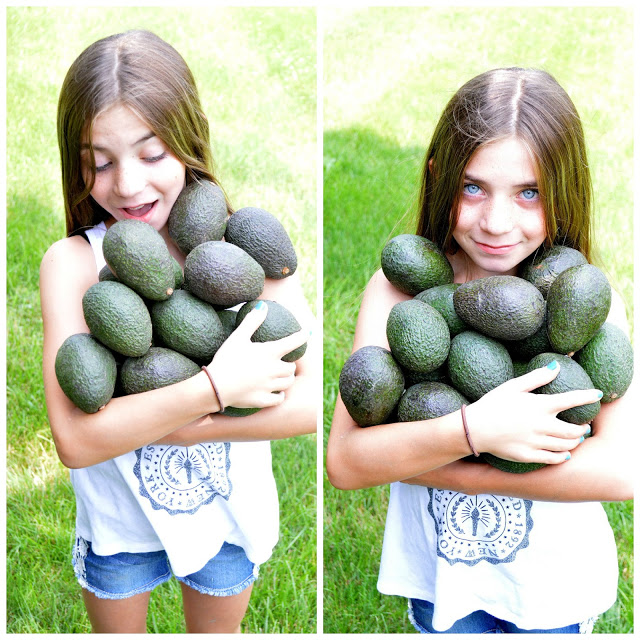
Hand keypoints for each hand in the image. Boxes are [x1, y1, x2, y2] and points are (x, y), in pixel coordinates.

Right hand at [206, 301, 307, 408]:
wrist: (215, 386)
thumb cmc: (226, 359)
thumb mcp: (238, 337)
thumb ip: (252, 321)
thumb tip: (263, 305)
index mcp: (269, 353)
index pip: (293, 342)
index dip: (302, 336)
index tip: (308, 333)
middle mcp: (273, 370)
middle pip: (291, 367)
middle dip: (291, 363)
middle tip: (286, 361)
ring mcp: (269, 386)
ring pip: (288, 383)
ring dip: (287, 378)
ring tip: (284, 376)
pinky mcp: (262, 400)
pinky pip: (278, 399)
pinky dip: (280, 395)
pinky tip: (279, 393)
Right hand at [465, 361, 598, 464]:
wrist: (474, 428)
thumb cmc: (492, 404)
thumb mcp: (512, 386)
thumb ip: (537, 377)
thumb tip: (556, 366)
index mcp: (539, 406)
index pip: (572, 400)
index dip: (588, 396)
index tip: (597, 394)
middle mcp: (541, 425)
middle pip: (574, 430)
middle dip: (583, 427)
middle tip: (583, 425)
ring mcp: (536, 443)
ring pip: (566, 445)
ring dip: (575, 441)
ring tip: (575, 438)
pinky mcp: (528, 456)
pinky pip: (553, 459)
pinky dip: (563, 456)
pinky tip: (564, 454)